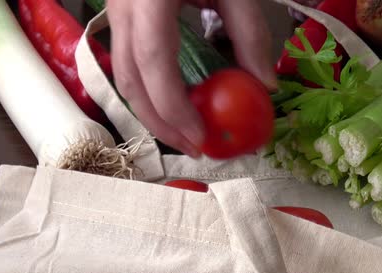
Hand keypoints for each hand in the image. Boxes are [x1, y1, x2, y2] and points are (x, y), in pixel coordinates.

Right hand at [106, 0, 277, 156]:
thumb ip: (249, 33)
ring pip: (122, 76)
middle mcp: (123, 7)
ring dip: (151, 112)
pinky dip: (148, 92)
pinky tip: (174, 104)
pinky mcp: (121, 16)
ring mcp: (116, 11)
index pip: (153, 63)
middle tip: (195, 148)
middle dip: (160, 122)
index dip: (173, 107)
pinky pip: (126, 63)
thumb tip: (265, 85)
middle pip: (129, 80)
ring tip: (185, 134)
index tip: (201, 137)